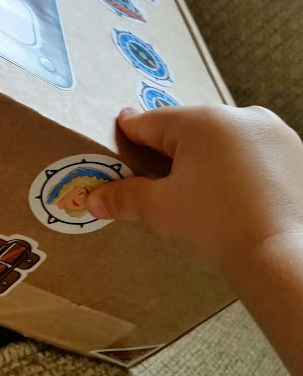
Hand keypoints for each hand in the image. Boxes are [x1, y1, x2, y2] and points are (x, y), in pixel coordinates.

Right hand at [87, 105, 302, 272]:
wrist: (286, 259)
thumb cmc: (214, 226)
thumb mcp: (159, 210)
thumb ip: (123, 197)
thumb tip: (92, 200)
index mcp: (203, 122)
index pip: (151, 122)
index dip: (130, 132)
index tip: (120, 131)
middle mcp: (241, 116)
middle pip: (190, 128)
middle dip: (170, 147)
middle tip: (157, 172)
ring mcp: (275, 133)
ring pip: (223, 138)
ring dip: (206, 155)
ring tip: (197, 187)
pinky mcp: (297, 154)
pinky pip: (253, 151)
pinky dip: (238, 165)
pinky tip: (234, 193)